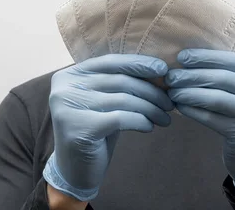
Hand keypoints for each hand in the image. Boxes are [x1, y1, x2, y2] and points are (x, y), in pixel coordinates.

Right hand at [43, 54, 173, 201]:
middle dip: (151, 91)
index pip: (111, 62)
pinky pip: (121, 118)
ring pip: (123, 99)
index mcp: (69, 75)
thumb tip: (158, 69)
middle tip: (170, 102)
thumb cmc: (95, 131)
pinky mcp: (79, 128)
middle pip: (120, 81)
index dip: (139, 64)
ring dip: (151, 108)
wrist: (74, 171)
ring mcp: (69, 107)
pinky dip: (141, 121)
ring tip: (165, 117)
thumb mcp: (104, 101)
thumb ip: (119, 82)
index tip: (163, 69)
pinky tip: (150, 127)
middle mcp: (64, 87)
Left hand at [165, 49, 234, 195]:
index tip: (182, 57)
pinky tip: (180, 106)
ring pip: (216, 98)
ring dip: (189, 92)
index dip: (206, 57)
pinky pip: (211, 118)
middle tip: (171, 75)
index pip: (234, 60)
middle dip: (193, 75)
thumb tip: (194, 54)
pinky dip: (192, 110)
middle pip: (224, 78)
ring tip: (172, 91)